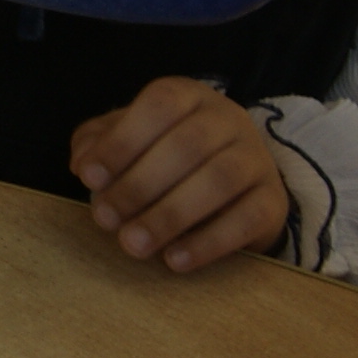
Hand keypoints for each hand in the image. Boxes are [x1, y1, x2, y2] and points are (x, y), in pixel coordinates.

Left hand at [69, 76, 287, 271]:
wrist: (232, 188)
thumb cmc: (165, 159)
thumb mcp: (128, 142)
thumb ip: (98, 144)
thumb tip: (84, 164)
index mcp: (189, 97)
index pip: (160, 105)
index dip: (122, 141)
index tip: (90, 178)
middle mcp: (229, 120)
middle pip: (188, 145)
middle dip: (138, 185)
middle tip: (105, 219)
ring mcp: (257, 159)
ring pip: (220, 179)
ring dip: (169, 215)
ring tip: (133, 245)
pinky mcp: (273, 201)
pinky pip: (247, 219)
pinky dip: (208, 243)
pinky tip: (174, 260)